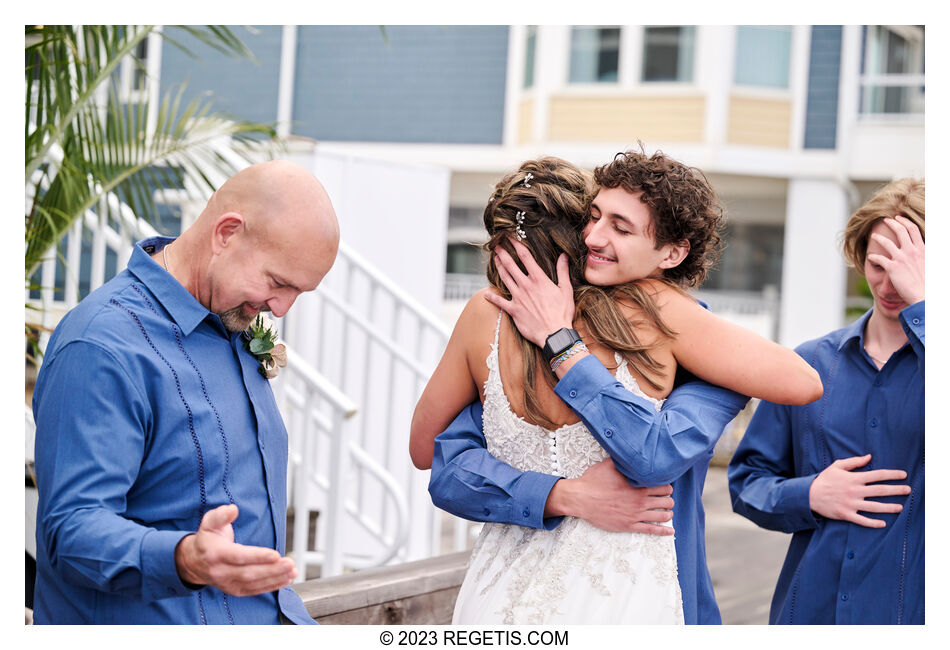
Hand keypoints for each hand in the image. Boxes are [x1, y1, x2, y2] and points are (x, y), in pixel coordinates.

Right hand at [175, 504, 297, 595]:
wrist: (193, 562)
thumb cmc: (207, 539)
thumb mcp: (209, 522)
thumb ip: (221, 515)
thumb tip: (233, 510)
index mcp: (216, 554)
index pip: (239, 557)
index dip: (258, 557)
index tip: (275, 554)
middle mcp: (221, 571)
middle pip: (249, 573)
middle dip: (272, 569)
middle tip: (290, 563)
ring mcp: (228, 583)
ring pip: (254, 583)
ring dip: (276, 578)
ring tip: (292, 571)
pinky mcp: (235, 590)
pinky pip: (255, 590)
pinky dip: (272, 586)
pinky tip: (286, 580)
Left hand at [483, 238, 574, 347]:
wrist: (554, 334)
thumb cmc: (562, 313)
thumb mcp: (565, 290)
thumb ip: (562, 271)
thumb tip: (563, 256)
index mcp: (539, 279)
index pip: (525, 256)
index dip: (517, 244)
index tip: (511, 237)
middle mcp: (526, 286)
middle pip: (511, 265)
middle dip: (503, 253)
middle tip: (496, 245)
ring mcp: (518, 298)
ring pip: (504, 278)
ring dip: (498, 267)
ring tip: (494, 259)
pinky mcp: (514, 310)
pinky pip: (500, 302)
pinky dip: (492, 298)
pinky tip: (486, 294)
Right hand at [546, 458, 673, 534]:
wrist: (581, 499)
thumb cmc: (593, 481)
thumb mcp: (608, 465)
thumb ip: (622, 460)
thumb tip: (628, 450)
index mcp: (638, 486)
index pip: (664, 486)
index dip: (666, 486)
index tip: (664, 486)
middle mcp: (640, 501)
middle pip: (666, 501)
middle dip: (668, 499)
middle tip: (666, 498)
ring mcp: (636, 515)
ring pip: (662, 515)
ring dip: (668, 512)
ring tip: (667, 511)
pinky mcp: (629, 525)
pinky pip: (651, 530)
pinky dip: (663, 531)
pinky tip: (670, 530)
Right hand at [808, 454, 910, 527]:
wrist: (808, 494)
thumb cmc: (824, 479)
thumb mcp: (837, 466)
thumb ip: (854, 462)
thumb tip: (869, 457)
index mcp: (854, 478)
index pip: (877, 475)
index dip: (892, 474)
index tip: (903, 475)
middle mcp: (855, 491)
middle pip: (880, 490)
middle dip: (896, 490)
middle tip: (908, 490)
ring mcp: (851, 504)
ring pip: (875, 507)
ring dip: (889, 507)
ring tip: (900, 507)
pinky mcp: (846, 514)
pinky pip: (862, 520)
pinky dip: (873, 523)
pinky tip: (883, 523)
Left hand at [867, 216, 924, 304]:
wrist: (925, 295)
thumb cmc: (929, 283)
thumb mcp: (930, 264)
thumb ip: (925, 255)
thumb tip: (925, 250)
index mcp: (922, 249)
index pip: (913, 229)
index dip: (905, 222)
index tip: (899, 218)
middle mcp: (912, 251)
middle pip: (900, 231)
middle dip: (892, 223)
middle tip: (885, 220)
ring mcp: (901, 258)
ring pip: (887, 242)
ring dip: (879, 238)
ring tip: (873, 236)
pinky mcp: (892, 268)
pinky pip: (879, 259)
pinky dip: (873, 257)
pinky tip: (870, 257)